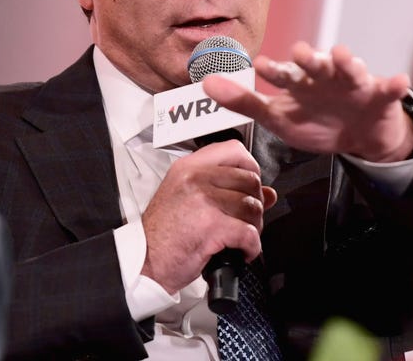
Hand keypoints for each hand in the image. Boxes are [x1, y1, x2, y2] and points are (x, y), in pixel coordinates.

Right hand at [140, 140, 277, 293]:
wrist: (144, 262)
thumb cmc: (162, 234)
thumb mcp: (187, 199)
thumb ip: (226, 190)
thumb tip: (268, 194)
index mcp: (188, 168)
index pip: (234, 150)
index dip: (250, 167)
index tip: (249, 185)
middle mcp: (196, 179)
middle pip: (250, 180)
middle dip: (255, 203)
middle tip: (245, 219)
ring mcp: (204, 201)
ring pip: (253, 207)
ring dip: (255, 226)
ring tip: (242, 236)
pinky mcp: (212, 227)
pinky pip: (249, 233)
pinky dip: (252, 247)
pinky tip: (242, 251)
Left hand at [203, 41, 412, 162]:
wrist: (358, 137)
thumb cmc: (314, 121)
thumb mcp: (277, 117)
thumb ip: (243, 101)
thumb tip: (204, 84)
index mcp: (300, 81)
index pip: (284, 74)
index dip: (273, 70)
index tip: (259, 65)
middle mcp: (325, 76)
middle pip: (316, 64)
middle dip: (309, 58)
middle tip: (299, 53)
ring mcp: (354, 84)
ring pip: (351, 69)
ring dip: (348, 61)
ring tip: (343, 56)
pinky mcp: (380, 96)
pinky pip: (389, 89)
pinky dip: (394, 84)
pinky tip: (398, 81)